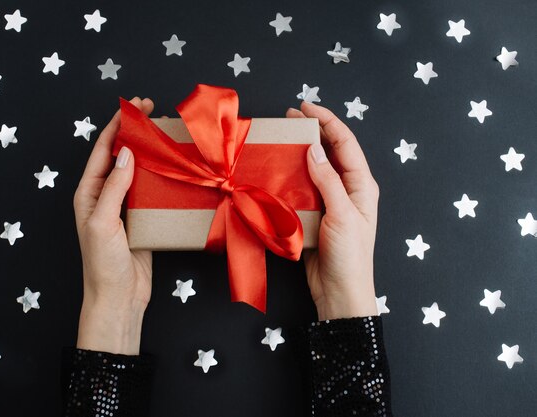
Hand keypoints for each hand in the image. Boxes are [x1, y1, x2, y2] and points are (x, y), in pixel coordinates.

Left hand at [73, 97, 153, 354]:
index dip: (117, 126)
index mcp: (89, 193)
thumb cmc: (103, 264)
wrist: (119, 298)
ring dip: (150, 153)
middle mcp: (105, 196)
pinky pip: (152, 191)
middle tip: (153, 111)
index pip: (103, 150)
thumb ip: (114, 187)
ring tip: (166, 134)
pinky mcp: (142, 219)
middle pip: (121, 156)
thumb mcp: (103, 222)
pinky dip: (162, 177)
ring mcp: (125, 207)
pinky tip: (174, 169)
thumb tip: (126, 153)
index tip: (134, 107)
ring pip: (138, 171)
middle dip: (135, 133)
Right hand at [286, 102, 378, 319]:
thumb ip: (328, 181)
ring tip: (280, 140)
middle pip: (329, 151)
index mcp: (361, 185)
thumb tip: (313, 149)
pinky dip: (290, 177)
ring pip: (313, 169)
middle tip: (288, 118)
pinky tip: (276, 172)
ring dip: (298, 154)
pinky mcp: (314, 215)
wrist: (339, 292)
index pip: (345, 143)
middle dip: (311, 131)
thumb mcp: (342, 214)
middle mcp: (347, 189)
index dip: (327, 121)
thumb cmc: (349, 256)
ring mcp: (330, 202)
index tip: (305, 107)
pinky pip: (302, 189)